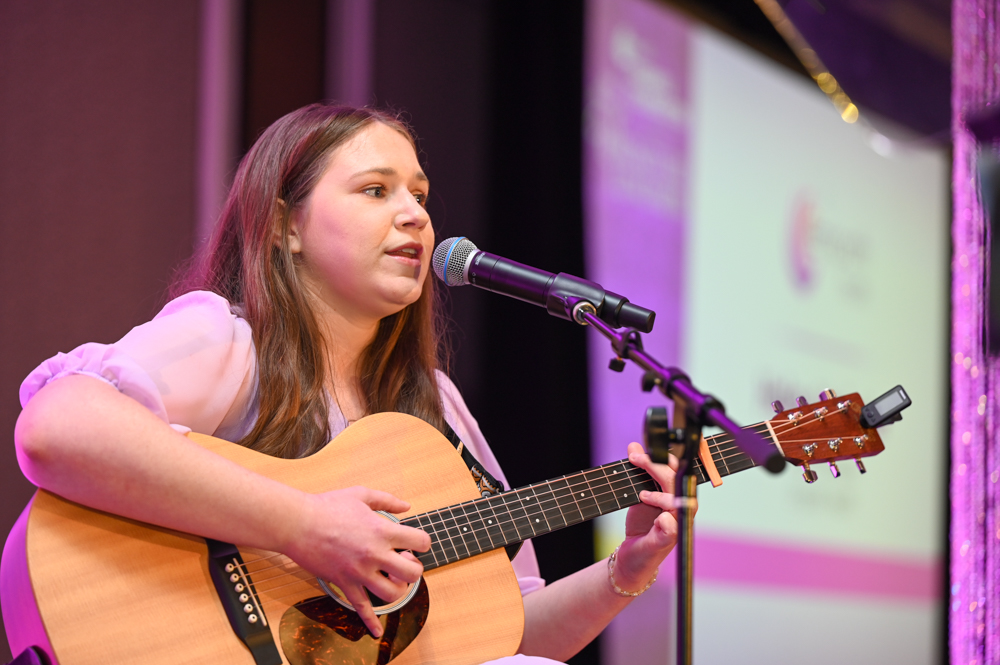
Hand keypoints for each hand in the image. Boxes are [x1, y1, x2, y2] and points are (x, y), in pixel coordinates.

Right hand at [282, 485, 430, 637]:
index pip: (420, 542)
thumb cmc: (327, 506)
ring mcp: (360, 572)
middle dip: (414, 569)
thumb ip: (387, 500)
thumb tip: (406, 506)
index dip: (422, 542)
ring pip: (392, 593)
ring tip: (391, 578)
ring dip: (398, 589)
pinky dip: (371, 622)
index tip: (414, 542)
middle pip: (412, 573)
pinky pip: (361, 608)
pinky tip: (377, 630)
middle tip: (403, 561)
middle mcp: (374, 554)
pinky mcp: (344, 583)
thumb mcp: (361, 495)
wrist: (297, 523)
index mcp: (382, 531)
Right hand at [614, 442, 694, 591]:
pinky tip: (633, 455)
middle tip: (635, 459)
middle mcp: (677, 503)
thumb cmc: (645, 558)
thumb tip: (668, 519)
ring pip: (664, 470)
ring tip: (634, 452)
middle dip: (655, 465)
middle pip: (672, 476)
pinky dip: (642, 462)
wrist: (631, 559)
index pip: (677, 495)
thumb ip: (663, 536)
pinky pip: (649, 473)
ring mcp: (664, 496)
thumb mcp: (652, 550)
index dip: (661, 493)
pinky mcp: (651, 493)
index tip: (643, 497)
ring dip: (650, 459)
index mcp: (681, 516)